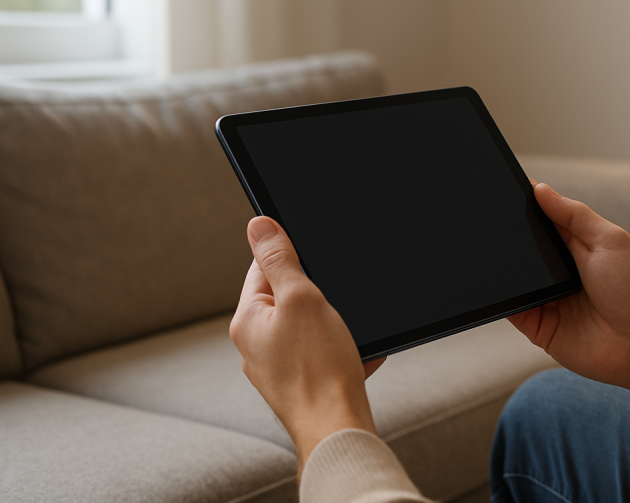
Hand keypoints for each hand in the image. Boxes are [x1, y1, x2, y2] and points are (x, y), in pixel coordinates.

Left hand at [230, 216, 384, 475]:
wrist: (338, 428)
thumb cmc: (319, 369)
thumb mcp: (301, 298)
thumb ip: (280, 259)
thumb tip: (258, 225)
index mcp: (247, 320)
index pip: (262, 269)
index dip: (293, 258)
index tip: (316, 260)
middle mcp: (255, 346)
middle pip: (288, 298)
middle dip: (319, 296)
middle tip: (336, 304)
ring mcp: (276, 368)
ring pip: (309, 328)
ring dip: (334, 325)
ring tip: (346, 336)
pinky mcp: (299, 385)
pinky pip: (323, 354)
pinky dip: (342, 350)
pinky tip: (357, 355)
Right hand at [508, 183, 629, 409]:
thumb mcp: (609, 240)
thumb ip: (574, 215)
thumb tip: (540, 188)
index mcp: (577, 248)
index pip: (545, 222)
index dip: (527, 207)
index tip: (505, 189)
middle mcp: (560, 273)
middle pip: (525, 250)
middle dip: (509, 237)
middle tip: (490, 221)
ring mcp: (548, 299)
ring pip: (514, 279)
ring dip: (502, 268)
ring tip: (486, 252)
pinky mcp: (538, 327)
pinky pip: (512, 310)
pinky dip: (501, 300)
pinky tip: (493, 288)